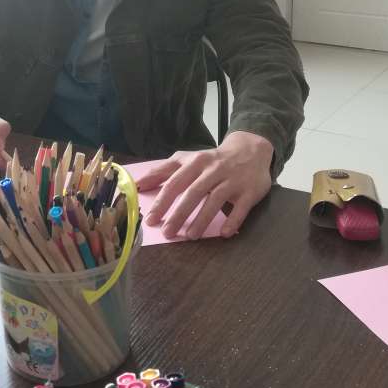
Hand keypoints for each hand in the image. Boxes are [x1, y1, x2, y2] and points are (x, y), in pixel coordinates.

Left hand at [140, 131, 273, 238]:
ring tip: (191, 236)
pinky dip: (232, 221)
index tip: (151, 220)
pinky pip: (241, 208)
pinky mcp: (250, 191)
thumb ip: (162, 171)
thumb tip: (137, 185)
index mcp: (195, 162)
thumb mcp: (186, 160)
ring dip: (202, 219)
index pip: (175, 183)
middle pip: (194, 192)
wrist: (250, 150)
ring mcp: (232, 180)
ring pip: (215, 200)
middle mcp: (213, 170)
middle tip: (168, 233)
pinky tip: (223, 233)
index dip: (162, 202)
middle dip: (179, 214)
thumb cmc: (211, 160)